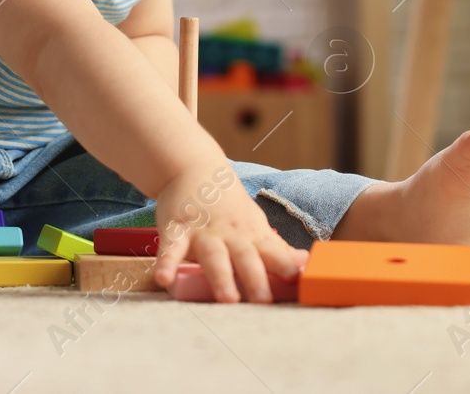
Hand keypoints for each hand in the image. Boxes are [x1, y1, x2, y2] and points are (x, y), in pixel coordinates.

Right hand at [151, 161, 307, 302]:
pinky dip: (167, 263)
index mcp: (252, 234)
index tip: (299, 280)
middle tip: (263, 301)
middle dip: (255, 279)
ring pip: (213, 256)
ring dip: (220, 277)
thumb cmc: (229, 208)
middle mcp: (230, 235)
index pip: (273, 252)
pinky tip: (164, 279)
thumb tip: (305, 265)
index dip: (285, 265)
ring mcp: (203, 232)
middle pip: (245, 257)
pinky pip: (171, 249)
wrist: (195, 169)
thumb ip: (276, 250)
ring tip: (227, 299)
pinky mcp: (177, 230)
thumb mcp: (255, 225)